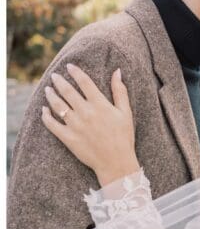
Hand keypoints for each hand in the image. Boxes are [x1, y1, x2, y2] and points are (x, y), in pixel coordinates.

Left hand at [41, 65, 139, 186]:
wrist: (116, 161)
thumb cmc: (123, 137)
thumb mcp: (126, 112)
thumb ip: (120, 91)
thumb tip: (117, 71)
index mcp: (100, 105)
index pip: (85, 82)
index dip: (76, 72)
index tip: (69, 66)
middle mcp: (86, 112)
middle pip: (68, 92)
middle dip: (59, 81)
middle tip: (54, 76)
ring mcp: (75, 125)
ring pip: (57, 105)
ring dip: (51, 95)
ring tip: (48, 89)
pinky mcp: (67, 137)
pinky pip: (52, 124)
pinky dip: (46, 116)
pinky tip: (44, 110)